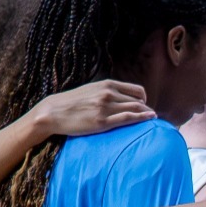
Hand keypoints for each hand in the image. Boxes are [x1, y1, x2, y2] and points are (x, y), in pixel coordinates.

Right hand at [31, 80, 153, 139]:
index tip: (145, 106)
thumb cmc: (72, 102)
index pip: (136, 90)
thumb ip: (106, 91)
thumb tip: (121, 97)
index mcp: (106, 84)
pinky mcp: (102, 122)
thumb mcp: (91, 90)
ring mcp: (105, 107)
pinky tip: (151, 119)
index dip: (144, 99)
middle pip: (138, 101)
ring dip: (147, 114)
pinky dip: (142, 118)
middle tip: (150, 116)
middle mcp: (108, 94)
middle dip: (146, 108)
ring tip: (152, 120)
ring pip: (135, 108)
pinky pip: (128, 118)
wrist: (53, 112)